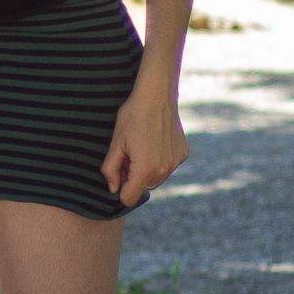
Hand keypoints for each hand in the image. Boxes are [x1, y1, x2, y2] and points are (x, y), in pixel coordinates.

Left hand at [102, 76, 186, 207]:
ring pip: (156, 179)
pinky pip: (167, 167)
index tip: (118, 173)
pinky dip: (160, 160)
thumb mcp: (116, 142)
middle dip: (134, 177)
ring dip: (147, 170)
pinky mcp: (182, 154)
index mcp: (144, 170)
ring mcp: (175, 163)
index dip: (120, 188)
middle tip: (129, 154)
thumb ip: (110, 169)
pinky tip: (156, 142)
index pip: (129, 198)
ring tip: (142, 146)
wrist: (157, 95)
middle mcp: (163, 170)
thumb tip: (113, 188)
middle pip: (143, 188)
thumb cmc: (133, 116)